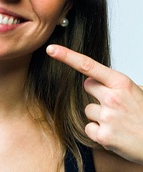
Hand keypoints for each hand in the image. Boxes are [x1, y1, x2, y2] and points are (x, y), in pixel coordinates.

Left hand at [46, 44, 142, 164]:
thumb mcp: (136, 92)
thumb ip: (114, 84)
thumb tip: (93, 79)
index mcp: (121, 83)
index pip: (87, 65)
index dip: (67, 56)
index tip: (51, 49)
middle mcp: (112, 97)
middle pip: (87, 86)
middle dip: (96, 92)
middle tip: (115, 103)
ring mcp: (108, 117)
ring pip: (88, 109)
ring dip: (99, 116)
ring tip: (119, 122)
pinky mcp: (104, 136)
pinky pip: (89, 128)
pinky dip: (99, 132)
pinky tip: (115, 134)